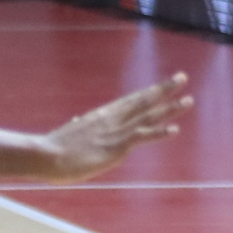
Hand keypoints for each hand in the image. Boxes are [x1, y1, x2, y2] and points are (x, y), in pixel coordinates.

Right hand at [39, 73, 193, 180]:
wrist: (45, 156)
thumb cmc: (54, 149)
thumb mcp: (70, 134)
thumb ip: (78, 126)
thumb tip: (76, 120)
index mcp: (102, 116)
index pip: (130, 101)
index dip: (149, 92)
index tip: (163, 84)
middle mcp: (111, 119)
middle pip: (143, 100)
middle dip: (164, 89)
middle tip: (182, 77)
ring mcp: (115, 131)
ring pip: (147, 115)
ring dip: (169, 108)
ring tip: (188, 100)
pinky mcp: (115, 146)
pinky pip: (141, 136)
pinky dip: (159, 132)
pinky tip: (175, 129)